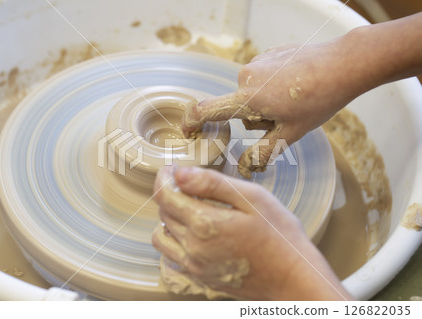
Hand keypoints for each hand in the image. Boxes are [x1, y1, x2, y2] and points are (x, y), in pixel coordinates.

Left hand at [152, 166, 351, 299]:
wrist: (293, 278)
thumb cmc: (279, 235)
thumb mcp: (252, 198)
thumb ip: (213, 183)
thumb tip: (181, 173)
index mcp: (204, 223)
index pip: (164, 195)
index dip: (164, 177)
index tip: (172, 169)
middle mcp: (193, 247)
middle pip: (163, 213)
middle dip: (169, 193)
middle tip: (186, 183)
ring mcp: (195, 265)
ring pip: (162, 235)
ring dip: (169, 217)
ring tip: (190, 207)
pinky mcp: (200, 276)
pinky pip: (173, 255)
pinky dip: (175, 239)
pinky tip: (195, 231)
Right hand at [182, 39, 354, 177]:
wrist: (343, 64)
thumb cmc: (319, 100)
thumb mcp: (290, 133)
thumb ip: (262, 152)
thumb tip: (243, 168)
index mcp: (248, 98)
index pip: (207, 110)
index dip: (192, 122)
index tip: (188, 132)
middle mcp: (246, 77)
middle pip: (238, 107)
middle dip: (254, 117)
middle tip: (282, 117)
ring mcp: (257, 63)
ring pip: (250, 94)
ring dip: (264, 103)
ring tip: (292, 100)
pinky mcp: (267, 55)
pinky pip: (261, 78)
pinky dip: (272, 87)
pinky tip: (294, 86)